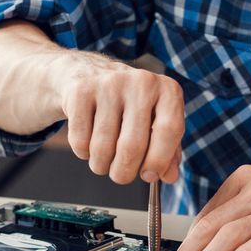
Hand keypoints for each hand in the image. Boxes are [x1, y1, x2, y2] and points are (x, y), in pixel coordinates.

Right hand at [52, 53, 183, 184]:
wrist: (87, 74)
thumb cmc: (128, 106)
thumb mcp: (154, 122)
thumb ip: (167, 151)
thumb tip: (169, 177)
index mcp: (167, 90)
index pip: (169, 130)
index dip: (158, 160)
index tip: (148, 175)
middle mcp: (141, 82)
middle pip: (132, 146)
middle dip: (124, 172)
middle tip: (120, 175)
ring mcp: (109, 84)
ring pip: (103, 147)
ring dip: (101, 165)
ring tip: (102, 160)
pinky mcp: (81, 91)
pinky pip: (80, 140)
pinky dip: (83, 152)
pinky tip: (87, 142)